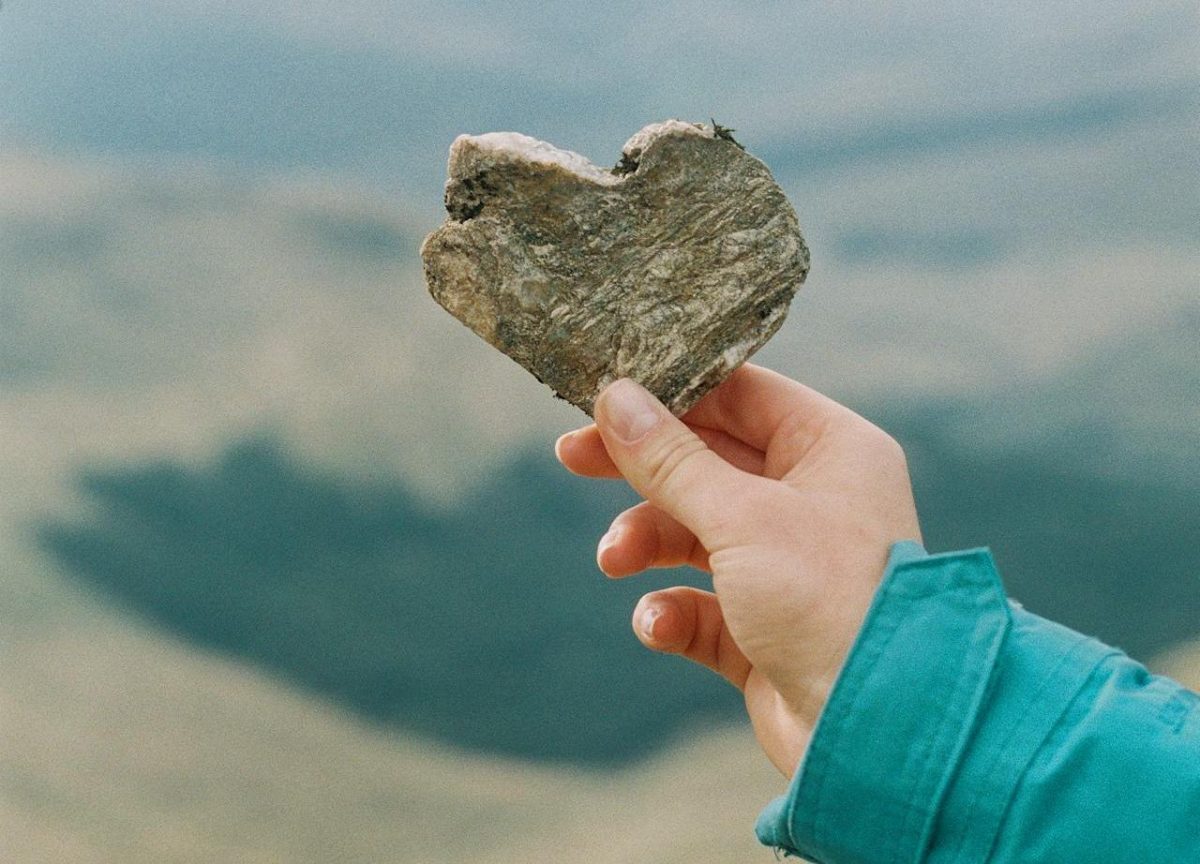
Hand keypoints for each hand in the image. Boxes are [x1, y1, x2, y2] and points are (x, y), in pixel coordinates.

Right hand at [554, 364, 921, 775]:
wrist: (875, 732)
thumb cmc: (828, 602)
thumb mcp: (741, 517)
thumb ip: (671, 459)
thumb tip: (614, 399)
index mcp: (831, 451)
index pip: (741, 396)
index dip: (671, 392)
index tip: (602, 396)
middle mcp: (813, 500)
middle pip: (707, 461)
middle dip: (640, 468)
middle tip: (572, 457)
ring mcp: (787, 566)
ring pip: (694, 532)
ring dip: (647, 541)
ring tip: (615, 559)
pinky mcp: (764, 628)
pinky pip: (700, 604)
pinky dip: (671, 611)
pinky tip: (658, 624)